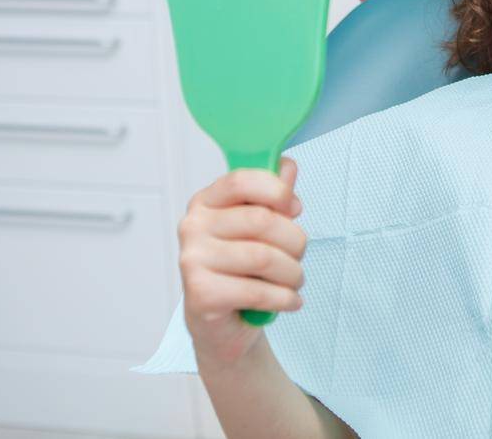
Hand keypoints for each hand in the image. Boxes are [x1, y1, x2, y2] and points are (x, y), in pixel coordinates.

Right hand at [178, 156, 306, 367]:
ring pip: (264, 257)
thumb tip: (286, 166)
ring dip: (293, 273)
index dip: (276, 190)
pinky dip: (284, 298)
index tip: (294, 208)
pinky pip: (257, 291)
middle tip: (299, 257)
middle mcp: (193, 227)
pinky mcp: (200, 294)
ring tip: (294, 281)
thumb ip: (274, 194)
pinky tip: (289, 301)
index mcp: (206, 202)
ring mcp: (192, 261)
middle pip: (261, 221)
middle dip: (295, 242)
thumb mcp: (260, 227)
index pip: (241, 180)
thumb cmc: (242, 269)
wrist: (222, 325)